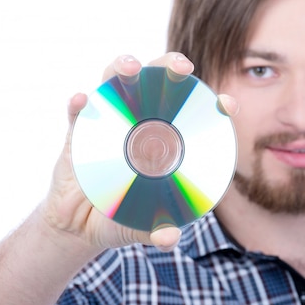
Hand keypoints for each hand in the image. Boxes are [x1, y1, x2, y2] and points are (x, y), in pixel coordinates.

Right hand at [41, 53, 237, 251]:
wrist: (79, 225)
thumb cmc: (123, 215)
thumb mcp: (143, 225)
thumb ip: (157, 229)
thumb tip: (170, 238)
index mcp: (164, 141)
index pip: (192, 115)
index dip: (212, 105)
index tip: (228, 104)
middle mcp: (139, 123)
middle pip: (155, 83)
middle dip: (169, 67)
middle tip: (182, 67)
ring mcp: (108, 123)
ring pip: (114, 84)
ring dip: (121, 70)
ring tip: (129, 67)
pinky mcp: (77, 132)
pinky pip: (77, 113)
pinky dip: (78, 104)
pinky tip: (80, 99)